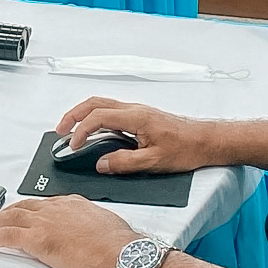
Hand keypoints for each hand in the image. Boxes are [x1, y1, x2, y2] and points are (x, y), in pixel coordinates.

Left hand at [0, 196, 142, 267]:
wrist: (119, 251)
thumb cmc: (118, 243)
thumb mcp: (104, 225)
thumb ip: (91, 226)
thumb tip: (91, 234)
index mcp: (72, 203)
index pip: (44, 204)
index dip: (30, 209)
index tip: (24, 213)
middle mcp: (55, 208)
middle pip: (22, 207)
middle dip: (6, 212)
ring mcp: (43, 222)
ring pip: (9, 218)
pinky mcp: (35, 238)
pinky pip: (5, 236)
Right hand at [53, 98, 217, 174]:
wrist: (207, 140)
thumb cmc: (187, 148)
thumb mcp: (154, 162)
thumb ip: (124, 163)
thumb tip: (101, 164)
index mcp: (135, 117)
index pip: (98, 117)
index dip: (81, 131)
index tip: (72, 146)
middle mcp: (134, 109)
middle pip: (95, 103)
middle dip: (73, 115)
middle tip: (60, 131)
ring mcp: (137, 111)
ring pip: (102, 105)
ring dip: (84, 115)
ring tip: (72, 131)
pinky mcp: (141, 117)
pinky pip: (112, 112)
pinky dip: (96, 119)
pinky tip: (96, 133)